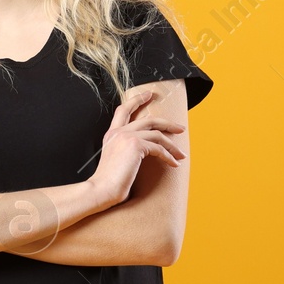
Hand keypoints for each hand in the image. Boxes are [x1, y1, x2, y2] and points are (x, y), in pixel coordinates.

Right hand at [88, 88, 186, 208]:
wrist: (102, 189)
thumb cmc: (109, 181)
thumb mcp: (116, 160)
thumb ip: (126, 150)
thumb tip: (144, 152)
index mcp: (111, 134)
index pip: (124, 110)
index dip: (137, 100)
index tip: (148, 94)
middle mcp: (118, 132)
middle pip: (148, 119)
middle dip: (167, 123)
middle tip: (180, 127)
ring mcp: (127, 136)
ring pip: (157, 134)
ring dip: (172, 145)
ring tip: (181, 154)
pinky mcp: (136, 145)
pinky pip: (159, 148)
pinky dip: (169, 156)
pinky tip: (174, 163)